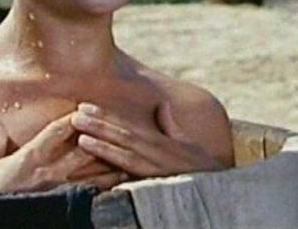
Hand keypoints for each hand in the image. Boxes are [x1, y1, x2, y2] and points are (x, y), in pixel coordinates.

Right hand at [0, 112, 127, 191]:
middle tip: (118, 126)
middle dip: (101, 135)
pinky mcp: (64, 206)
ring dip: (112, 162)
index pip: (58, 130)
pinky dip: (108, 188)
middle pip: (84, 148)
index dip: (73, 117)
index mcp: (31, 157)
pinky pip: (91, 195)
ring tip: (130, 155)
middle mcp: (50, 172)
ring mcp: (60, 191)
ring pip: (93, 173)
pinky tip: (121, 183)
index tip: (84, 107)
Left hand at [71, 101, 223, 178]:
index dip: (106, 116)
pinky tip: (96, 155)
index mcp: (160, 142)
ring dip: (102, 142)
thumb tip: (162, 106)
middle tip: (75, 114)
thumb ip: (171, 126)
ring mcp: (157, 168)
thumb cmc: (202, 167)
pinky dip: (113, 162)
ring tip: (80, 133)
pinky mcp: (157, 181)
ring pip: (125, 153)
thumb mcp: (187, 145)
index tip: (86, 106)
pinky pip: (131, 172)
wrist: (222, 191)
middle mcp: (157, 152)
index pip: (128, 126)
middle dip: (99, 124)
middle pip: (123, 135)